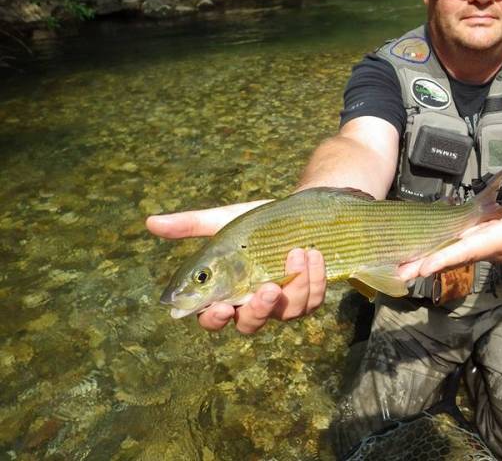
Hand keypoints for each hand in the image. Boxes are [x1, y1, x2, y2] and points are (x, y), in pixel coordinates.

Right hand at [147, 203, 326, 333]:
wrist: (301, 213)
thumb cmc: (257, 224)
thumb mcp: (226, 221)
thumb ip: (192, 225)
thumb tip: (150, 222)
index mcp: (227, 292)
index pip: (212, 318)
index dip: (214, 318)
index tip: (221, 307)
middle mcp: (253, 304)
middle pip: (250, 325)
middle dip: (259, 310)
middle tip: (268, 288)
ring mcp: (283, 305)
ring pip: (287, 313)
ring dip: (295, 285)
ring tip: (299, 252)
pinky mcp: (309, 298)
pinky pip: (313, 300)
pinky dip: (315, 279)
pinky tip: (313, 255)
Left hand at [397, 197, 501, 280]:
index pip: (472, 249)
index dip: (448, 258)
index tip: (423, 267)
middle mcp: (496, 246)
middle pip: (456, 256)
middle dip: (428, 266)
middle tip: (398, 273)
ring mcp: (490, 242)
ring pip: (455, 252)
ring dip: (428, 260)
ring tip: (399, 267)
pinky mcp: (487, 236)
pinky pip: (460, 245)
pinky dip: (439, 250)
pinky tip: (420, 252)